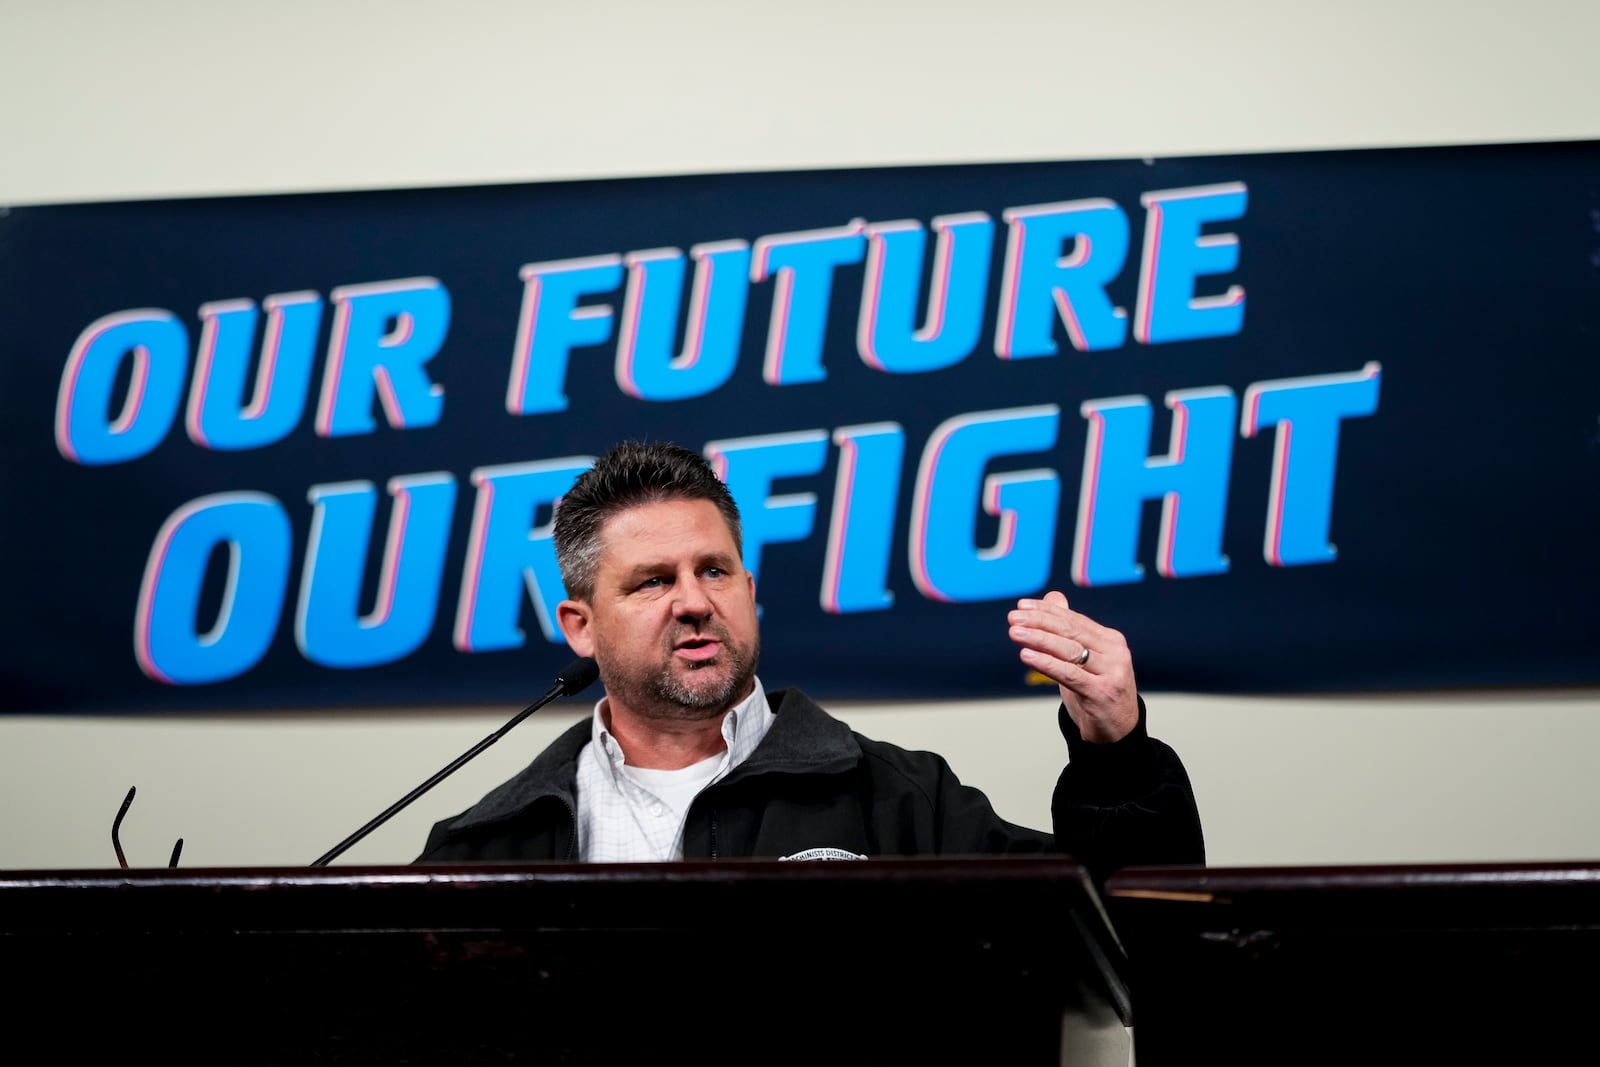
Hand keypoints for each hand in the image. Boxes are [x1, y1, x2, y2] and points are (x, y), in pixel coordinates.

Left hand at [1008, 590, 1138, 742]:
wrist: (1118, 730)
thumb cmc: (1097, 690)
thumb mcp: (1085, 659)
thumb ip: (1071, 630)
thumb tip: (1053, 597)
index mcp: (1111, 640)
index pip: (1074, 620)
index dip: (1046, 611)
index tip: (1021, 606)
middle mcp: (1115, 652)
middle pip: (1071, 632)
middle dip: (1039, 622)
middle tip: (1014, 618)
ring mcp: (1112, 672)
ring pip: (1069, 651)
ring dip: (1039, 639)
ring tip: (1015, 633)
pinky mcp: (1102, 692)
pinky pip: (1070, 674)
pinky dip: (1046, 664)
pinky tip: (1027, 656)